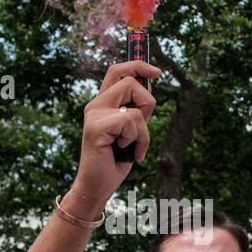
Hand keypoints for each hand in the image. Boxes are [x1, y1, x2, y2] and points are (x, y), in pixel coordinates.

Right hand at [67, 60, 159, 210]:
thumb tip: (151, 84)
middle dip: (147, 104)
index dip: (138, 65)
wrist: (98, 186)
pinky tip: (127, 152)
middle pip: (131, 82)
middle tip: (141, 128)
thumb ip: (137, 110)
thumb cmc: (115, 160)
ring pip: (135, 109)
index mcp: (102, 103)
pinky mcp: (95, 128)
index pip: (117, 70)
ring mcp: (94, 116)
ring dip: (144, 133)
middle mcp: (95, 105)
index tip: (157, 72)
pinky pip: (131, 123)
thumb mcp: (132, 131)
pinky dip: (138, 141)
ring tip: (133, 148)